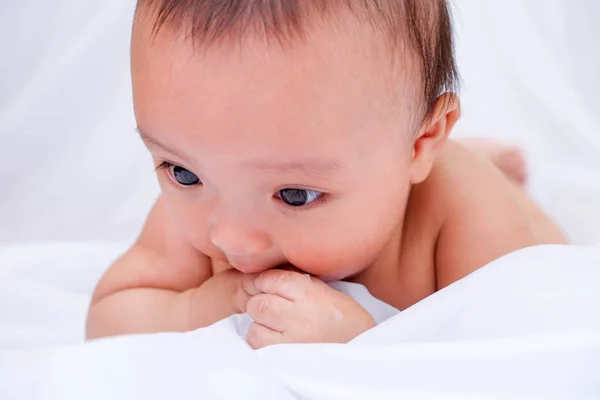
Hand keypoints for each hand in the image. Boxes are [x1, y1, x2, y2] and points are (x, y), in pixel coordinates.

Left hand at [240, 269, 374, 348]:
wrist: (360, 348)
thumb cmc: (344, 318)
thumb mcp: (327, 291)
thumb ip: (300, 282)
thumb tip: (274, 274)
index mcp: (310, 294)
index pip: (273, 279)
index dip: (265, 281)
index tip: (266, 285)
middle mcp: (299, 315)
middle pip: (259, 303)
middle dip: (259, 302)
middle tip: (269, 306)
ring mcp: (292, 340)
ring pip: (255, 327)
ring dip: (259, 324)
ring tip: (273, 325)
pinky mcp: (286, 358)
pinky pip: (259, 347)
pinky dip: (261, 341)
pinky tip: (275, 339)